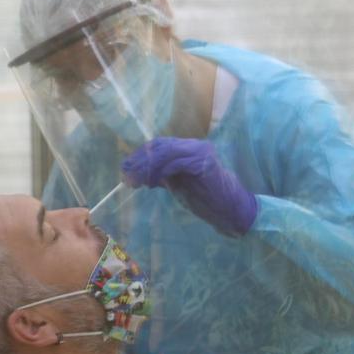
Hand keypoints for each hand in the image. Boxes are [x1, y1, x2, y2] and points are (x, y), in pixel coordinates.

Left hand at [121, 137, 257, 236]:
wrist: (228, 208)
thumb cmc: (203, 197)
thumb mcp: (175, 183)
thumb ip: (159, 175)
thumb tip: (135, 173)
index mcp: (187, 149)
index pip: (158, 145)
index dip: (140, 155)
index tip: (125, 168)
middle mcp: (194, 146)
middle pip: (160, 146)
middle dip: (140, 161)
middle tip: (127, 176)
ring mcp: (200, 152)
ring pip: (166, 153)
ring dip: (147, 168)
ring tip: (137, 182)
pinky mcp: (204, 163)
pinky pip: (176, 163)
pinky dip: (161, 172)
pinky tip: (153, 184)